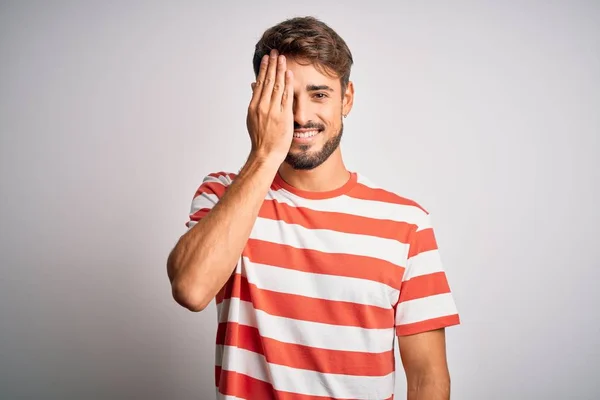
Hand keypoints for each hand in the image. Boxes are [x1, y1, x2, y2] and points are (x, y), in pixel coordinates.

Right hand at [246, 49, 293, 163]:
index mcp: (254, 106)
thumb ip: (255, 100)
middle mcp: (262, 106)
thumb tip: (254, 85)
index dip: (264, 69)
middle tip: (275, 52)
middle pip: (268, 81)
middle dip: (272, 65)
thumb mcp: (253, 118)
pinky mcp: (283, 116)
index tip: (267, 58)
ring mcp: (273, 111)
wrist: (265, 154)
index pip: (260, 83)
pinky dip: (287, 84)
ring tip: (282, 58)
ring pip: (276, 86)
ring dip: (280, 70)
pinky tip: (289, 74)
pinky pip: (286, 97)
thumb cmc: (260, 138)